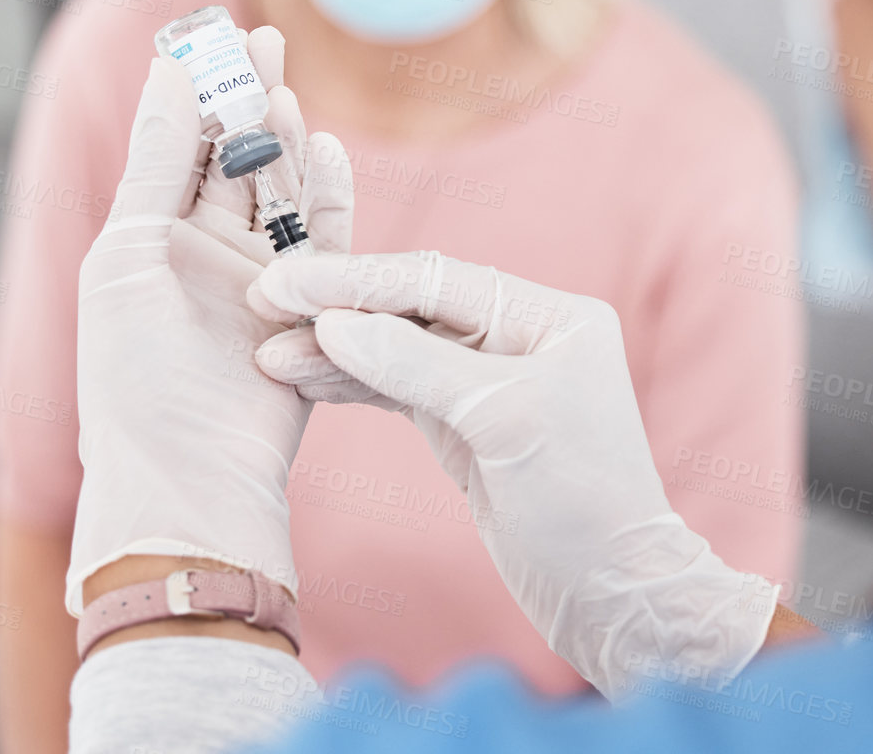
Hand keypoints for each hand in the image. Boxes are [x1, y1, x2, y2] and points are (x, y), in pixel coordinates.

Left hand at [65, 29, 351, 619]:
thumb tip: (171, 70)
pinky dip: (328, 195)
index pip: (178, 145)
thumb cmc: (135, 370)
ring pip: (279, 191)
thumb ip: (159, 161)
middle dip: (248, 100)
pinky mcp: (308, 306)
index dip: (197, 90)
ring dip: (283, 140)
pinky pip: (325, 239)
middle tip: (267, 42)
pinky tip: (326, 149)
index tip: (214, 35)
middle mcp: (204, 254)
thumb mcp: (129, 251)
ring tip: (284, 90)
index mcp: (149, 239)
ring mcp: (258, 280)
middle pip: (235, 158)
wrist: (188, 472)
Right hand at [246, 252, 779, 697]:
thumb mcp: (501, 421)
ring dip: (333, 349)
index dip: (356, 279)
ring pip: (397, 348)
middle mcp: (520, 337)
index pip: (436, 279)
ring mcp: (489, 381)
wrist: (610, 593)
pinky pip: (397, 388)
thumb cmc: (580, 502)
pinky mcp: (466, 425)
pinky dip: (350, 383)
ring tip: (267, 352)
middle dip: (336, 307)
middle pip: (411, 306)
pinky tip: (301, 377)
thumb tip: (333, 322)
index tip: (287, 281)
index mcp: (548, 316)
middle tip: (261, 301)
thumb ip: (415, 363)